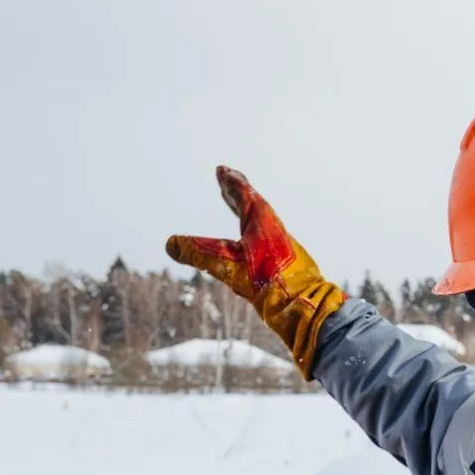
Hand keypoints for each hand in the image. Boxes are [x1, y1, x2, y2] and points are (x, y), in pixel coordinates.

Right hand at [166, 166, 346, 375]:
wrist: (304, 303)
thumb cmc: (269, 281)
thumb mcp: (228, 266)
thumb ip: (199, 254)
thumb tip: (170, 243)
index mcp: (261, 220)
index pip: (243, 193)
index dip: (230, 182)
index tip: (221, 170)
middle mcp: (272, 227)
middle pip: (251, 204)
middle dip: (236, 192)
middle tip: (225, 180)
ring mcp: (279, 244)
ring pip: (258, 221)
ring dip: (244, 210)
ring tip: (235, 206)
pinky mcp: (283, 260)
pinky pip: (263, 237)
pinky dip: (251, 230)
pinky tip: (250, 243)